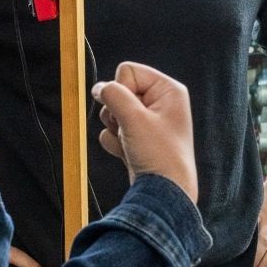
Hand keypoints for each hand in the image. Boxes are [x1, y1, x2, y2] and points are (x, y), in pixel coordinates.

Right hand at [94, 62, 197, 204]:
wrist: (163, 194)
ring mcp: (148, 121)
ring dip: (115, 128)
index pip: (128, 71)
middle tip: (132, 130)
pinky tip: (130, 153)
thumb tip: (99, 88)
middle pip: (118, 91)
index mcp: (167, 90)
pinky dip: (115, 142)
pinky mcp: (138, 137)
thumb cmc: (159, 155)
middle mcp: (160, 102)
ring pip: (113, 111)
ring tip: (132, 143)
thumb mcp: (134, 118)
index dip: (121, 89)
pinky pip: (113, 130)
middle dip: (117, 112)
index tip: (131, 111)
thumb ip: (113, 95)